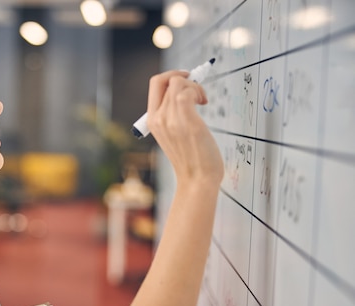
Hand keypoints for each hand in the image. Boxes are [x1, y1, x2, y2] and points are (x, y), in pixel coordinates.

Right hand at [146, 70, 223, 186]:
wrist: (197, 180)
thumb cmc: (191, 159)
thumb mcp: (174, 135)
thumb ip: (173, 116)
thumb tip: (184, 93)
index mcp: (152, 121)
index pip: (155, 85)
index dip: (171, 76)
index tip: (186, 81)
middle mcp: (158, 118)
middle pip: (163, 79)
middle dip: (181, 75)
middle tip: (195, 86)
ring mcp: (170, 119)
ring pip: (177, 82)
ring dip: (194, 85)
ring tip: (202, 100)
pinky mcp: (186, 121)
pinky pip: (186, 91)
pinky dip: (197, 91)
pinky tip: (203, 103)